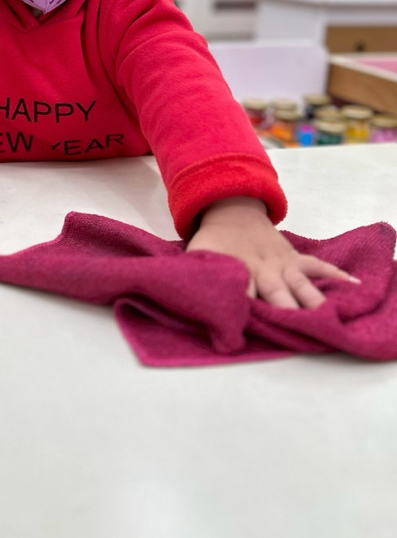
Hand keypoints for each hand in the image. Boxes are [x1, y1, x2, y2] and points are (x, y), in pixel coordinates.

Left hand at [188, 197, 359, 309]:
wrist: (231, 210)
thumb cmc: (213, 241)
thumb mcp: (198, 254)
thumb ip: (196, 274)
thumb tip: (185, 296)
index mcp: (237, 270)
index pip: (241, 294)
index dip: (244, 309)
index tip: (247, 327)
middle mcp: (262, 269)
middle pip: (274, 292)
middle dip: (282, 307)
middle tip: (291, 324)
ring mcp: (281, 264)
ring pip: (298, 283)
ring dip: (309, 298)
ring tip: (323, 315)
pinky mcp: (294, 258)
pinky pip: (316, 266)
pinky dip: (334, 274)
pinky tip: (352, 285)